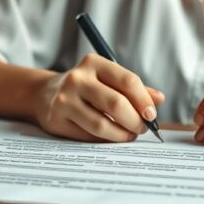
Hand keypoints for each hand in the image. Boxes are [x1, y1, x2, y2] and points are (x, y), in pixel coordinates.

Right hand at [35, 54, 165, 141]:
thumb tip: (159, 100)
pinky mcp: (56, 119)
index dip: (144, 101)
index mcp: (94, 63)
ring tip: (128, 135)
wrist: (44, 94)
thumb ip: (133, 89)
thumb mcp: (106, 79)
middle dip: (135, 121)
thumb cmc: (85, 87)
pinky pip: (88, 136)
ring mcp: (64, 99)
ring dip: (121, 134)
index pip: (127, 81)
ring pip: (101, 124)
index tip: (151, 115)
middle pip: (116, 104)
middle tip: (142, 128)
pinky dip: (104, 140)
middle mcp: (77, 78)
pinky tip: (110, 137)